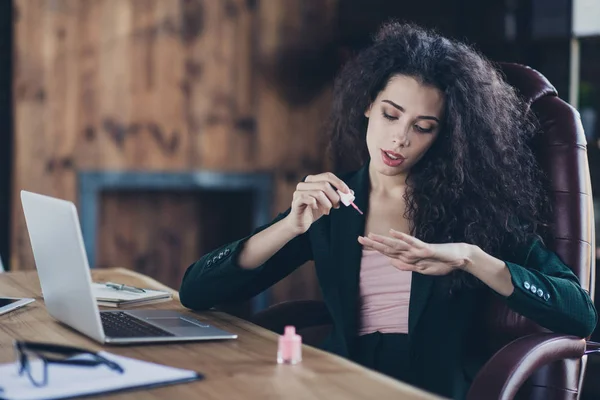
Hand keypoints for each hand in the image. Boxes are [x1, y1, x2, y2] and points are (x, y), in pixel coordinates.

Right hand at [284, 172, 351, 234]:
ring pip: (319, 193)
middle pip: (325, 185)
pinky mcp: (296, 200)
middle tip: (337, 206)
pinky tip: (317, 209)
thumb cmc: (314, 211)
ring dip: (327, 204)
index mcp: (313, 180)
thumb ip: (338, 196)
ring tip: (327, 211)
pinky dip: (317, 206)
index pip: (328, 176)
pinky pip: (310, 199)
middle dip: (334, 197)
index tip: (347, 192)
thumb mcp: (329, 202)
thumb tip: (351, 192)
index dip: (339, 183)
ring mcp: (299, 191)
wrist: (300, 223)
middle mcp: (305, 183)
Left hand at [357, 229, 471, 275]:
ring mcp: (418, 249)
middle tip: (358, 239)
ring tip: (370, 235)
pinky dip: (402, 238)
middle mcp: (410, 251)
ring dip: (384, 240)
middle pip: (389, 248)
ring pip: (397, 245)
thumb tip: (390, 262)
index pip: (388, 252)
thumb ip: (406, 266)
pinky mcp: (426, 249)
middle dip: (374, 244)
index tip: (363, 241)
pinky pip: (412, 243)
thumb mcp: (421, 269)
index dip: (375, 247)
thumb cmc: (442, 262)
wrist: (460, 259)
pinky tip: (393, 233)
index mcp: (408, 256)